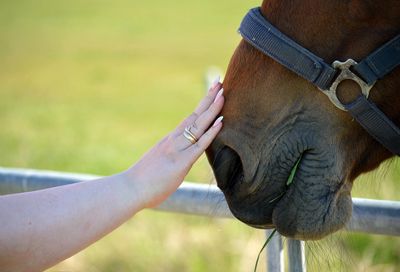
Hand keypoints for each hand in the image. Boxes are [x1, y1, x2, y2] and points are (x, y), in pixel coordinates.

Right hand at [127, 80, 223, 207]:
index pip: (189, 119)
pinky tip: (221, 121)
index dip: (202, 106)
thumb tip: (175, 165)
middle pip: (195, 116)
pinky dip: (211, 132)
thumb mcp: (159, 166)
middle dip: (208, 99)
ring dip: (212, 109)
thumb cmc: (142, 183)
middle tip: (219, 82)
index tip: (211, 93)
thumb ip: (170, 161)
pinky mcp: (181, 163)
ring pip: (199, 125)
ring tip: (223, 93)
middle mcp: (174, 140)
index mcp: (169, 141)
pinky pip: (200, 145)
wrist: (128, 190)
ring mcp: (177, 150)